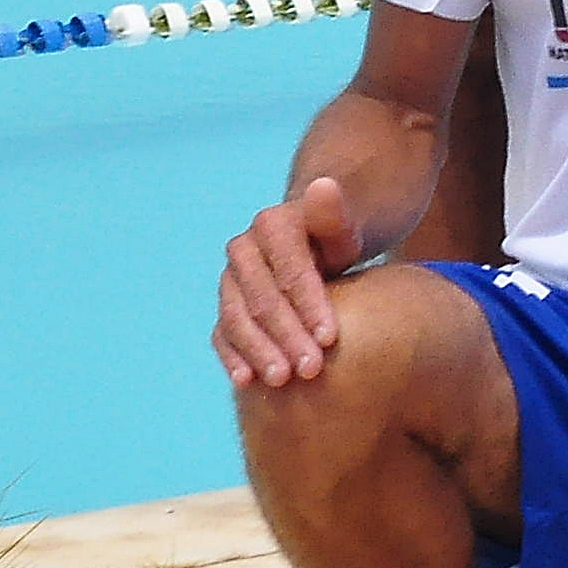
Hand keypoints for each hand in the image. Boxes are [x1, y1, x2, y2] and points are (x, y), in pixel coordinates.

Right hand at [214, 175, 366, 386]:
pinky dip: (232, 357)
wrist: (315, 244)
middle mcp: (243, 251)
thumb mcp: (345, 225)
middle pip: (264, 299)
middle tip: (312, 370)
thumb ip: (335, 213)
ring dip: (259, 352)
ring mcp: (230, 280)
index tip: (331, 338)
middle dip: (287, 336)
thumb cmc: (338, 239)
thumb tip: (324, 185)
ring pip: (238, 318)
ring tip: (283, 381)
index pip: (291, 271)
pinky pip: (222, 333)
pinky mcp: (226, 306)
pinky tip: (246, 382)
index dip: (310, 305)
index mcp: (271, 224)